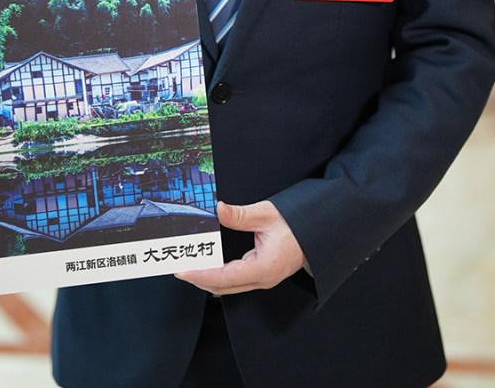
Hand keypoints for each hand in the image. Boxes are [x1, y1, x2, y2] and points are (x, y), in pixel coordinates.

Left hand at [176, 200, 305, 295]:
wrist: (318, 232)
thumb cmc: (297, 224)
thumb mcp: (267, 214)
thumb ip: (240, 214)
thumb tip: (219, 208)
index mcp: (264, 268)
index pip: (225, 277)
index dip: (200, 274)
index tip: (182, 270)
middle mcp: (263, 279)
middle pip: (223, 287)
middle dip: (198, 278)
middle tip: (176, 266)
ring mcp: (263, 279)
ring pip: (228, 286)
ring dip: (206, 278)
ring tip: (187, 265)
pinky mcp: (262, 274)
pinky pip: (235, 280)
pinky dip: (218, 275)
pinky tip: (208, 265)